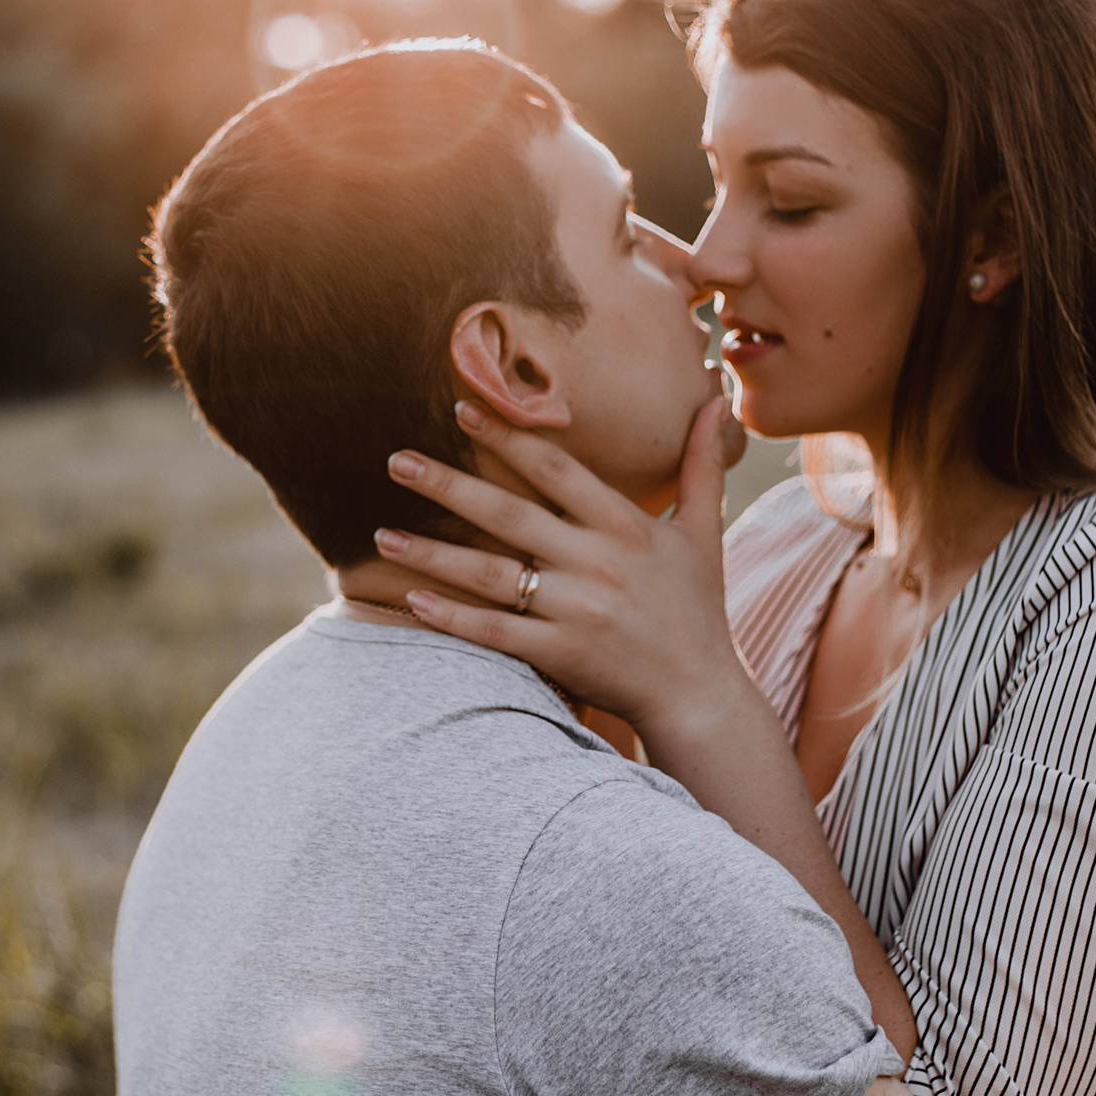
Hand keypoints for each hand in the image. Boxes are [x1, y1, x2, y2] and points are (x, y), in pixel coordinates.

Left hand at [380, 397, 751, 746]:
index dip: (509, 436)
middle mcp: (597, 562)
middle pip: (509, 514)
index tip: (462, 408)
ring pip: (490, 573)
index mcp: (627, 525)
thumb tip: (713, 400)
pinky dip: (453, 616)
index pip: (556, 470)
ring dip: (432, 553)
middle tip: (395, 460)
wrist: (701, 695)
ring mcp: (576, 610)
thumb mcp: (703, 532)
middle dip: (448, 485)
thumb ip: (700, 465)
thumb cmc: (696, 609)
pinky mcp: (560, 654)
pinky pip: (495, 631)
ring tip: (382, 535)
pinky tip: (412, 598)